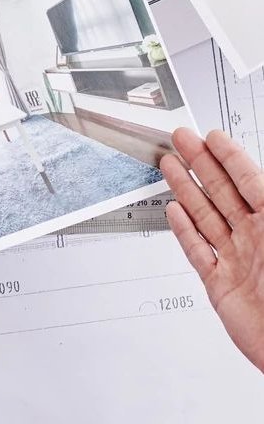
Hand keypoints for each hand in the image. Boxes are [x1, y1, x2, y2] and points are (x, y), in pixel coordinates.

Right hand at [161, 128, 263, 372]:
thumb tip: (262, 181)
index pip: (251, 181)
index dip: (230, 157)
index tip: (212, 137)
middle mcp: (258, 240)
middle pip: (223, 193)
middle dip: (201, 163)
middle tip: (181, 140)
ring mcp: (239, 262)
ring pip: (206, 217)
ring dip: (186, 189)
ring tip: (169, 165)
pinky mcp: (222, 286)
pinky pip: (197, 251)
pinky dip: (183, 230)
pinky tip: (174, 212)